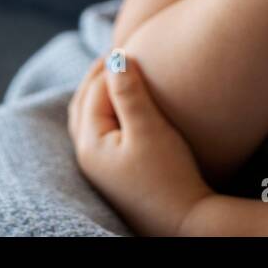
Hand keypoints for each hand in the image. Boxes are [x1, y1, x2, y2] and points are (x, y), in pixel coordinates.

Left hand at [67, 54, 212, 236]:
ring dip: (99, 94)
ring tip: (118, 75)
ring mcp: (99, 167)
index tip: (129, 45)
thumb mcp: (149, 128)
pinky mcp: (114, 173)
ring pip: (89, 119)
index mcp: (90, 143)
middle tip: (117, 53)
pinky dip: (106, 113)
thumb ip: (129, 92)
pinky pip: (101, 133)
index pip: (94, 91)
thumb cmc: (169, 175)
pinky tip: (125, 109)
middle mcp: (88, 155)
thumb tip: (116, 57)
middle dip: (97, 77)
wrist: (185, 222)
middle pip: (83, 104)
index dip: (110, 66)